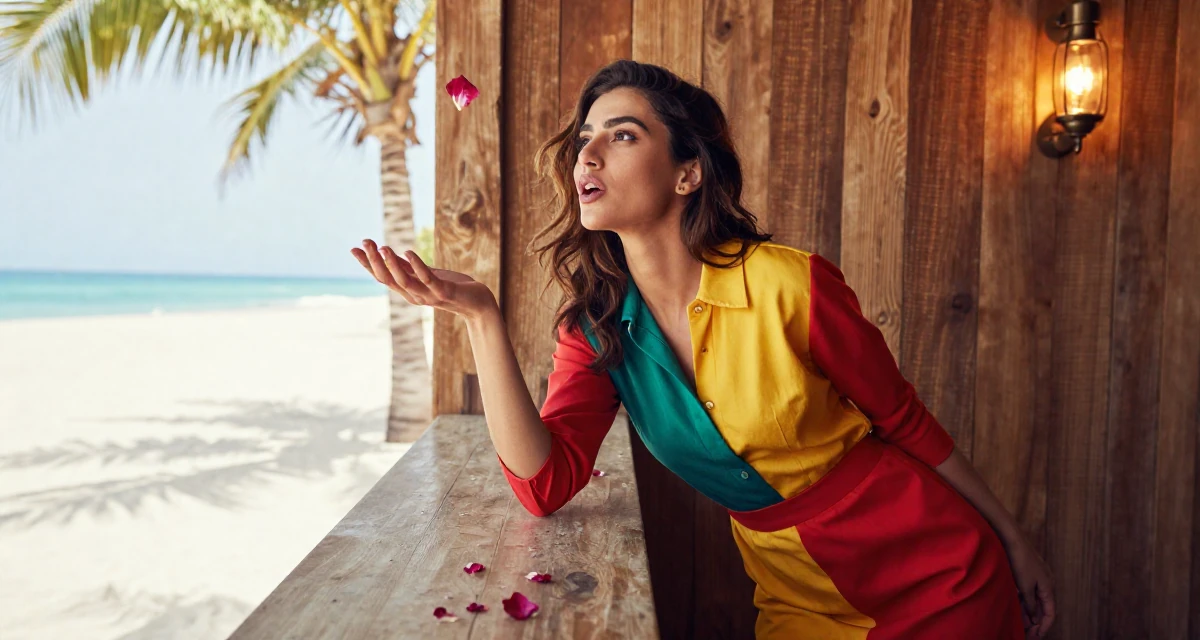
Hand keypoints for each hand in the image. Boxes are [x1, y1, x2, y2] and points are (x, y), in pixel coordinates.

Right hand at [351, 238, 495, 319]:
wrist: (478, 304)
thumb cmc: (452, 287)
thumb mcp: (426, 275)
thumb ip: (407, 267)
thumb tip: (385, 253)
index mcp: (408, 291)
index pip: (382, 278)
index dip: (367, 264)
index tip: (353, 248)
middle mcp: (414, 296)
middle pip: (388, 279)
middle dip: (374, 261)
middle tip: (365, 242)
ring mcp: (428, 296)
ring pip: (404, 281)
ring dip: (392, 264)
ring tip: (382, 247)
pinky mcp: (443, 292)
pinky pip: (427, 279)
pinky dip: (417, 265)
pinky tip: (408, 251)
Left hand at [1005, 537, 1055, 638]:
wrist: (1013, 540)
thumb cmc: (1020, 561)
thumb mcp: (1024, 586)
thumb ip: (1029, 603)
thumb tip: (1034, 617)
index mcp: (1049, 587)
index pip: (1050, 612)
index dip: (1045, 626)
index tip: (1037, 635)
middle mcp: (1047, 583)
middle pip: (1044, 608)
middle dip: (1037, 622)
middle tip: (1028, 633)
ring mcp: (1039, 578)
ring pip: (1036, 600)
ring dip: (1030, 613)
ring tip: (1022, 625)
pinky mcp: (1031, 574)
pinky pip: (1031, 593)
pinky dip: (1026, 602)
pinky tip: (1018, 609)